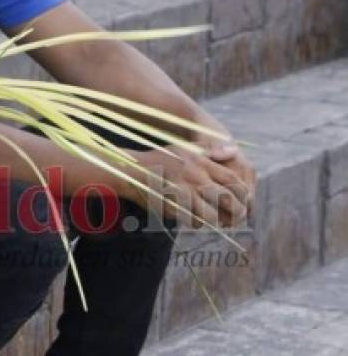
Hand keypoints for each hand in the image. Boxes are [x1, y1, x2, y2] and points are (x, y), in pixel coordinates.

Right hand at [125, 144, 250, 228]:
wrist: (130, 170)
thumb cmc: (159, 160)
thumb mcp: (185, 149)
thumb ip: (210, 151)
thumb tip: (234, 151)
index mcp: (202, 163)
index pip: (234, 180)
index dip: (243, 194)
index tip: (243, 201)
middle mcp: (196, 178)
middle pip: (229, 200)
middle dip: (237, 213)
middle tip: (235, 218)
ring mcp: (185, 193)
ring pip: (213, 216)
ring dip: (216, 222)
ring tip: (215, 221)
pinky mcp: (173, 206)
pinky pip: (193, 222)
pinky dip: (196, 224)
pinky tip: (194, 220)